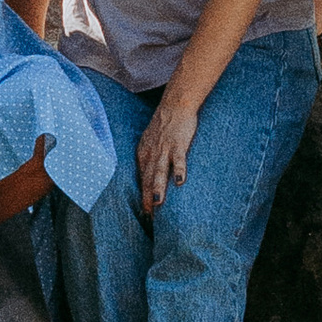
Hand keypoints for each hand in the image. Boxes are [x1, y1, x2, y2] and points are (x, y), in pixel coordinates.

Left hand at [136, 91, 198, 214]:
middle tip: (148, 216)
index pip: (141, 180)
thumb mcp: (150, 143)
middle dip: (147, 198)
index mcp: (144, 154)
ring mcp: (165, 149)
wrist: (174, 105)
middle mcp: (152, 153)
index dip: (142, 197)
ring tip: (157, 204)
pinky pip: (178, 159)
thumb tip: (148, 179)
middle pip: (148, 179)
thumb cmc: (164, 126)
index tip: (144, 214)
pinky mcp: (178, 144)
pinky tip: (180, 183)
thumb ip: (149, 160)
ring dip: (158, 187)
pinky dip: (179, 171)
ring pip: (160, 171)